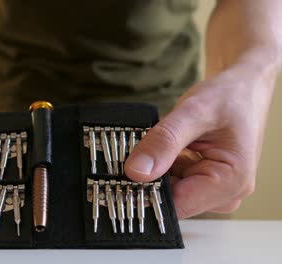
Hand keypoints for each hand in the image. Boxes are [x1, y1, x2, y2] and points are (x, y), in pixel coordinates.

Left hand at [124, 49, 278, 217]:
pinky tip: (160, 149)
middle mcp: (226, 193)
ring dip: (154, 171)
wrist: (243, 88)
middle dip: (149, 179)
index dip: (146, 193)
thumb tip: (136, 172)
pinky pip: (172, 181)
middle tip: (133, 152)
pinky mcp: (203, 182)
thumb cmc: (230, 96)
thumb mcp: (193, 113)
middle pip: (172, 200)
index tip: (122, 176)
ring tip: (150, 145)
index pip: (177, 205)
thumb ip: (164, 142)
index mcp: (231, 181)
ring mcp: (214, 190)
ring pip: (169, 190)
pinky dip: (160, 166)